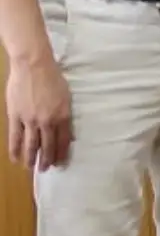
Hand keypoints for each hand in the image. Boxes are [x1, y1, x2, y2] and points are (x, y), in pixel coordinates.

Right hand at [6, 51, 72, 169]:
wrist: (33, 65)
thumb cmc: (53, 78)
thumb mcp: (67, 97)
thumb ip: (67, 117)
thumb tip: (70, 135)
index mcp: (63, 116)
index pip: (63, 141)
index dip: (61, 154)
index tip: (60, 163)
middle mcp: (48, 121)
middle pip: (48, 146)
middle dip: (47, 160)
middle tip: (46, 169)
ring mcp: (30, 120)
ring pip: (30, 145)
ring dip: (31, 159)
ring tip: (30, 168)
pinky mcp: (15, 116)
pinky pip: (15, 137)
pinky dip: (14, 150)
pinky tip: (15, 159)